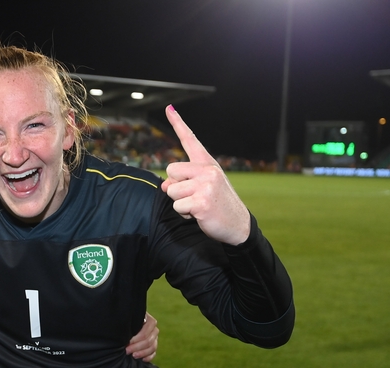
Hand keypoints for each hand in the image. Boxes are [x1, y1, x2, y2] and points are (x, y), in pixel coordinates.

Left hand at [127, 312, 158, 361]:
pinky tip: (142, 359)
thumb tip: (124, 333)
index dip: (135, 339)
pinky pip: (154, 353)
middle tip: (127, 350)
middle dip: (137, 347)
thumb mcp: (127, 321)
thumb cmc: (127, 322)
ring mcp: (155, 338)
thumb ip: (128, 325)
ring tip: (133, 355)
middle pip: (148, 341)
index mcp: (149, 321)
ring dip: (142, 353)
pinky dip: (148, 357)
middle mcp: (154, 329)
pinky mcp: (153, 346)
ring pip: (152, 347)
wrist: (129, 325)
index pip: (144, 333)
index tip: (127, 343)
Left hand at [161, 105, 249, 245]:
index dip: (177, 123)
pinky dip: (185, 213)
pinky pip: (177, 206)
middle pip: (171, 171)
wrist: (237, 225)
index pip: (190, 140)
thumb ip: (182, 181)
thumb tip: (164, 184)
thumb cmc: (217, 204)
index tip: (168, 108)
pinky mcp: (202, 202)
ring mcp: (206, 185)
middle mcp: (208, 170)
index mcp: (208, 164)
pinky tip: (199, 214)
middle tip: (194, 196)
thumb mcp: (201, 188)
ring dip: (180, 202)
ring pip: (171, 190)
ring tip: (198, 205)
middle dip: (176, 186)